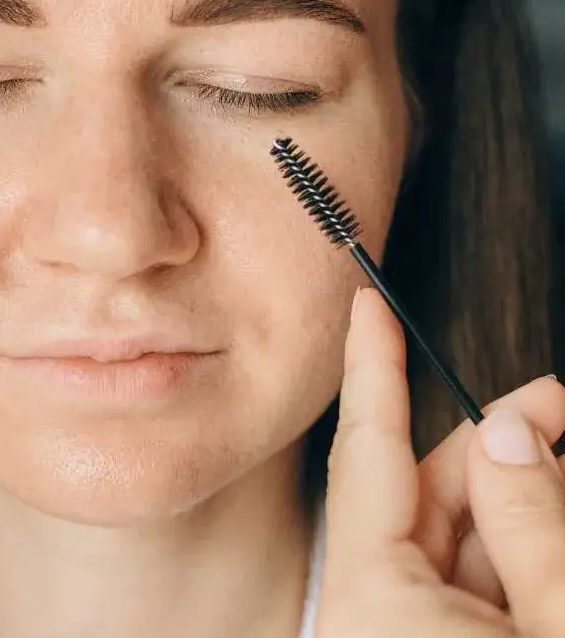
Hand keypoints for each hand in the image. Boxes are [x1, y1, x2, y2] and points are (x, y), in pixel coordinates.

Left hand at [315, 286, 564, 637]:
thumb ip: (533, 522)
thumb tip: (507, 431)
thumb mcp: (562, 623)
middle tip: (555, 404)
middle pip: (418, 496)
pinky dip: (508, 551)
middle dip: (490, 441)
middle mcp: (368, 622)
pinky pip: (459, 587)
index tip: (365, 304)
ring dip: (512, 498)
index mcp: (374, 608)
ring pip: (447, 542)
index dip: (371, 367)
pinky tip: (550, 520)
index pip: (367, 452)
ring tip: (563, 452)